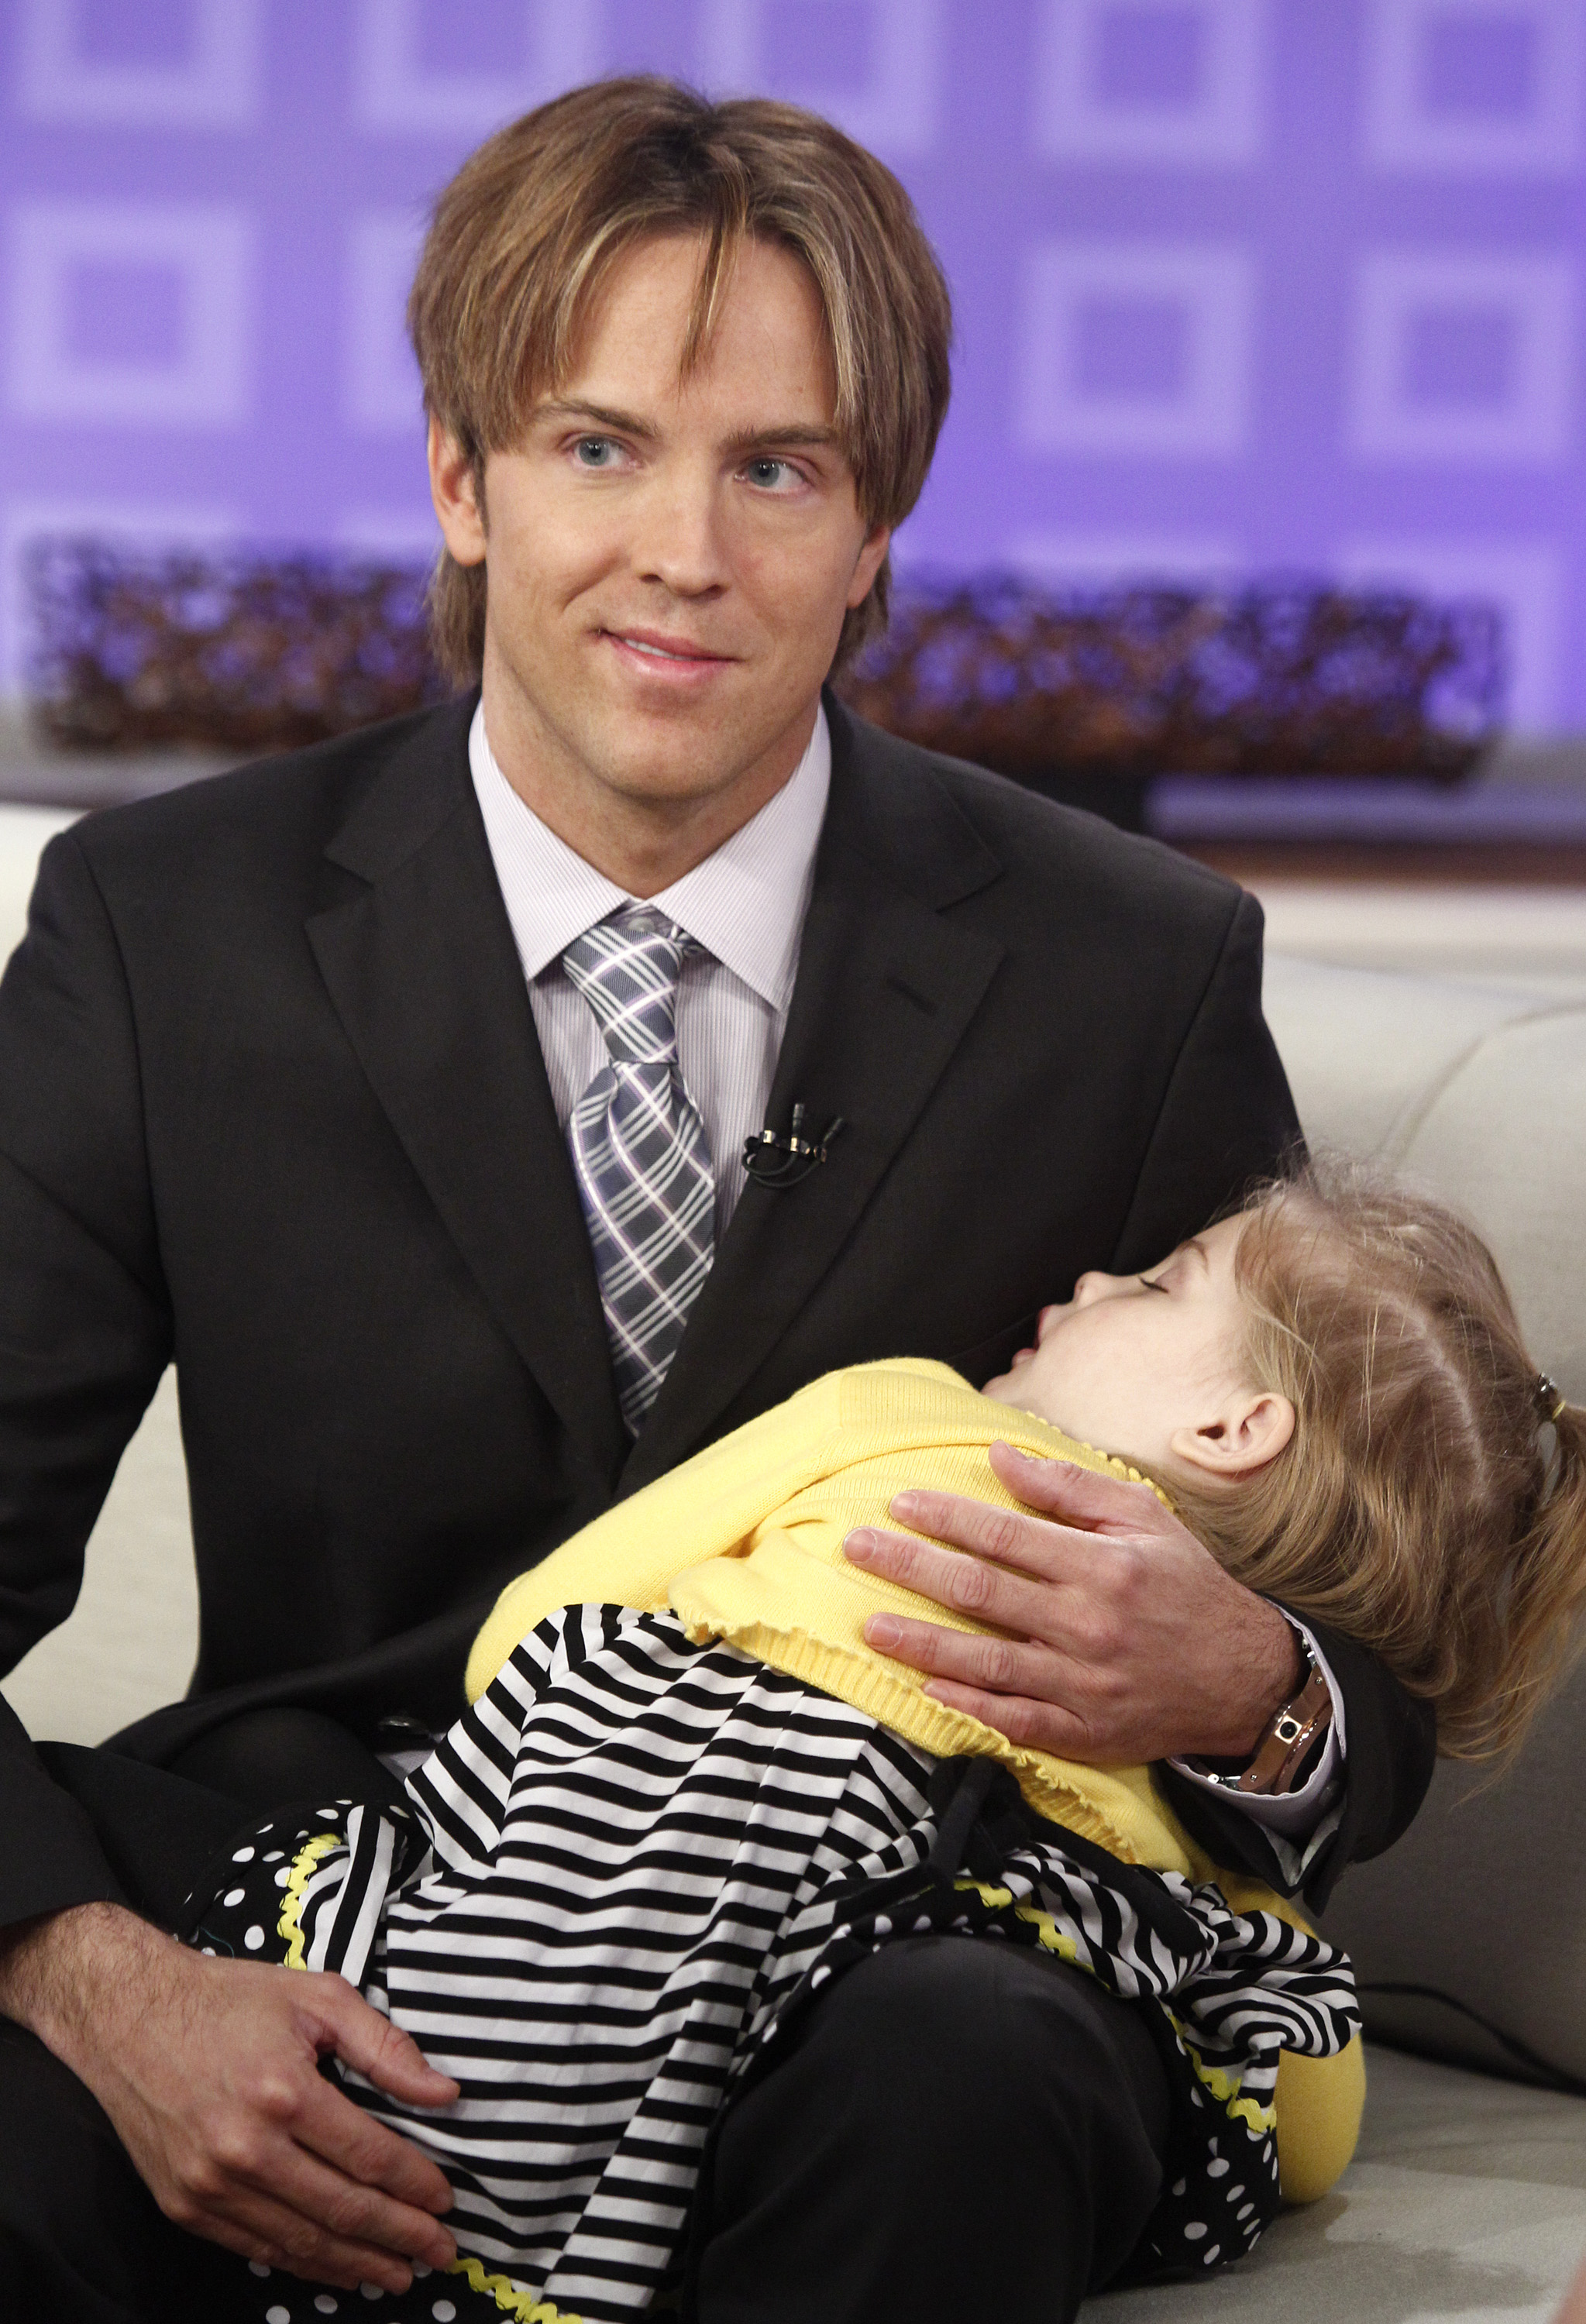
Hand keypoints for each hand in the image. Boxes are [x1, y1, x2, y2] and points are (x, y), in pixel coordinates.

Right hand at [0, 1901, 458, 2292]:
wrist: (128, 2015)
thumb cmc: (228, 2000)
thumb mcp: (318, 1997)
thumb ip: (385, 2047)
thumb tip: (444, 2093)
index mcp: (285, 2092)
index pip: (369, 2156)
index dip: (415, 2185)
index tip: (445, 2200)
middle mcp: (246, 2148)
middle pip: (342, 2209)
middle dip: (401, 2236)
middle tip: (440, 2252)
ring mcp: (210, 2184)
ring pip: (302, 2240)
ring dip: (357, 2263)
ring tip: (399, 2273)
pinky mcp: (184, 2205)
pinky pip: (257, 2247)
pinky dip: (303, 2262)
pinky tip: (336, 2266)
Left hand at [843, 1442, 1303, 1764]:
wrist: (1244, 1678)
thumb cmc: (1186, 1586)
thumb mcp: (1144, 1519)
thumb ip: (1070, 1487)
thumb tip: (1000, 1456)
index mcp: (1103, 1567)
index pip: (1005, 1536)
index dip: (946, 1517)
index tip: (899, 1503)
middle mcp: (1089, 1625)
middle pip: (981, 1593)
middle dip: (911, 1569)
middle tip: (856, 1549)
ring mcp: (1084, 1685)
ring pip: (986, 1663)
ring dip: (921, 1643)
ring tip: (869, 1627)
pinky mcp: (1085, 1733)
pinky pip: (1015, 1721)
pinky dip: (968, 1707)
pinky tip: (925, 1688)